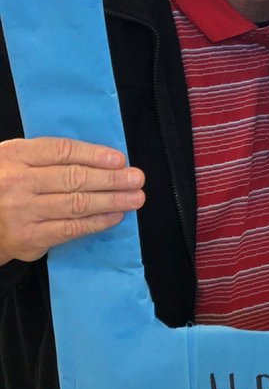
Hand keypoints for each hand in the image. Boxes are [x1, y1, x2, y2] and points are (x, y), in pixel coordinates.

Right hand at [0, 137, 144, 264]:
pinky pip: (71, 228)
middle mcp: (18, 182)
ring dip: (111, 200)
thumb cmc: (7, 183)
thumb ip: (49, 156)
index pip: (62, 151)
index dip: (94, 155)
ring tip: (134, 198)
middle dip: (111, 179)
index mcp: (16, 155)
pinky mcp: (30, 237)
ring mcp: (23, 211)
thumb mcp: (18, 159)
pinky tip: (115, 216)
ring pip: (77, 204)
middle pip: (74, 178)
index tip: (119, 159)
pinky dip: (97, 222)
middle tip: (137, 179)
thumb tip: (101, 158)